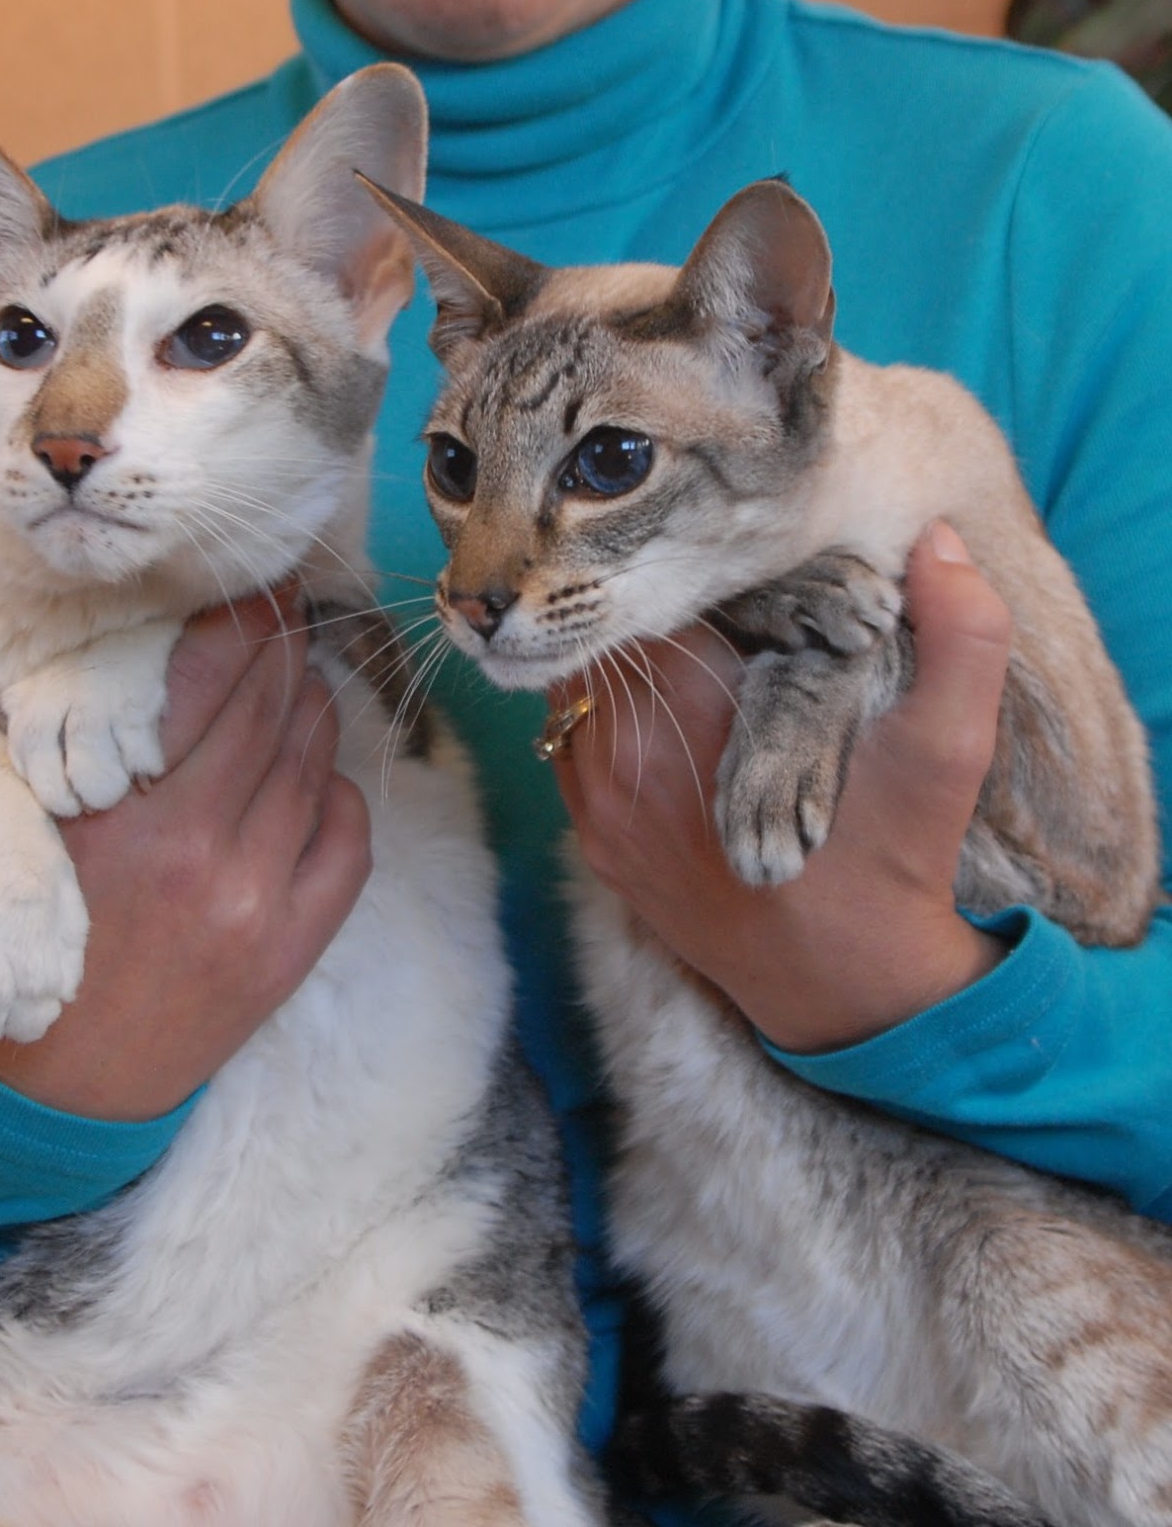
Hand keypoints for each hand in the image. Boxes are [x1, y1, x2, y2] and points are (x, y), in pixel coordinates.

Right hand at [0, 592, 370, 1117]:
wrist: (37, 1119)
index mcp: (112, 823)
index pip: (204, 678)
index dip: (236, 615)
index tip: (241, 583)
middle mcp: (202, 856)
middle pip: (274, 705)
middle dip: (279, 643)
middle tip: (274, 608)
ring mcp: (257, 908)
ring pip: (315, 763)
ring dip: (307, 707)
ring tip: (285, 679)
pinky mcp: (289, 954)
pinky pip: (349, 844)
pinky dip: (339, 793)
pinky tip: (306, 776)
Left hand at [551, 522, 1011, 1052]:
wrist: (847, 988)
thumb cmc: (894, 863)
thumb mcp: (950, 748)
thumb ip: (964, 635)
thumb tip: (936, 543)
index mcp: (692, 719)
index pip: (654, 603)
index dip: (694, 574)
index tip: (734, 572)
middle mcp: (622, 761)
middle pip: (605, 644)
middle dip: (651, 617)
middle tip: (707, 606)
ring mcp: (598, 810)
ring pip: (575, 695)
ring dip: (620, 668)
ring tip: (685, 655)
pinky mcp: (595, 846)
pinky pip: (569, 751)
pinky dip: (602, 722)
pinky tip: (661, 718)